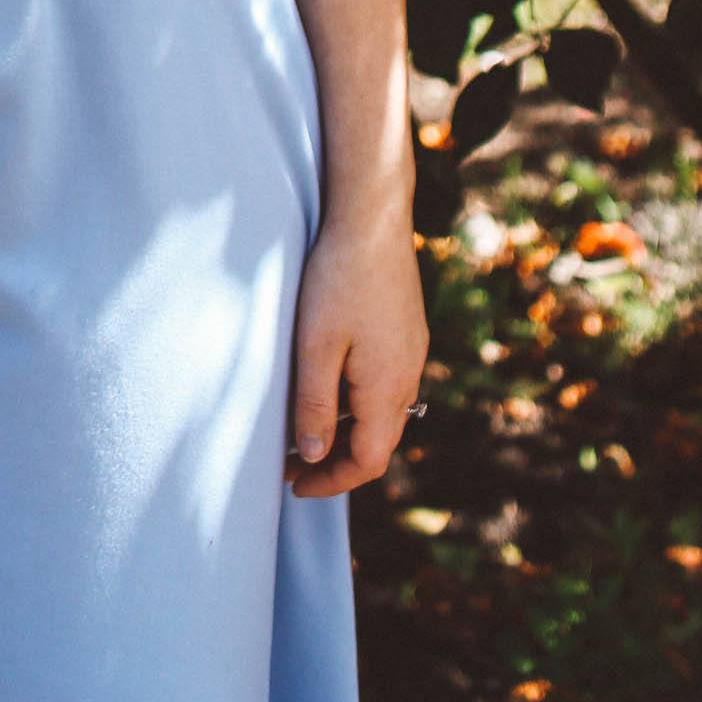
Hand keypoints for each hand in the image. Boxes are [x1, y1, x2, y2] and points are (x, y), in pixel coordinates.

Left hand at [283, 201, 428, 497]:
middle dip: (335, 459)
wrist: (373, 217)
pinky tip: (328, 381)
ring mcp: (411, 351)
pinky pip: (384, 382)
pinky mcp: (406, 329)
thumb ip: (314, 404)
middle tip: (291, 462)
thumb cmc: (338, 279)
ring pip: (380, 411)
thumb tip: (312, 455)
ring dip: (344, 427)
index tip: (294, 485)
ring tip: (302, 424)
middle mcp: (407, 376)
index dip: (331, 481)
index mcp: (388, 389)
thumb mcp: (315, 346)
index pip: (367, 461)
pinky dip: (355, 399)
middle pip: (377, 440)